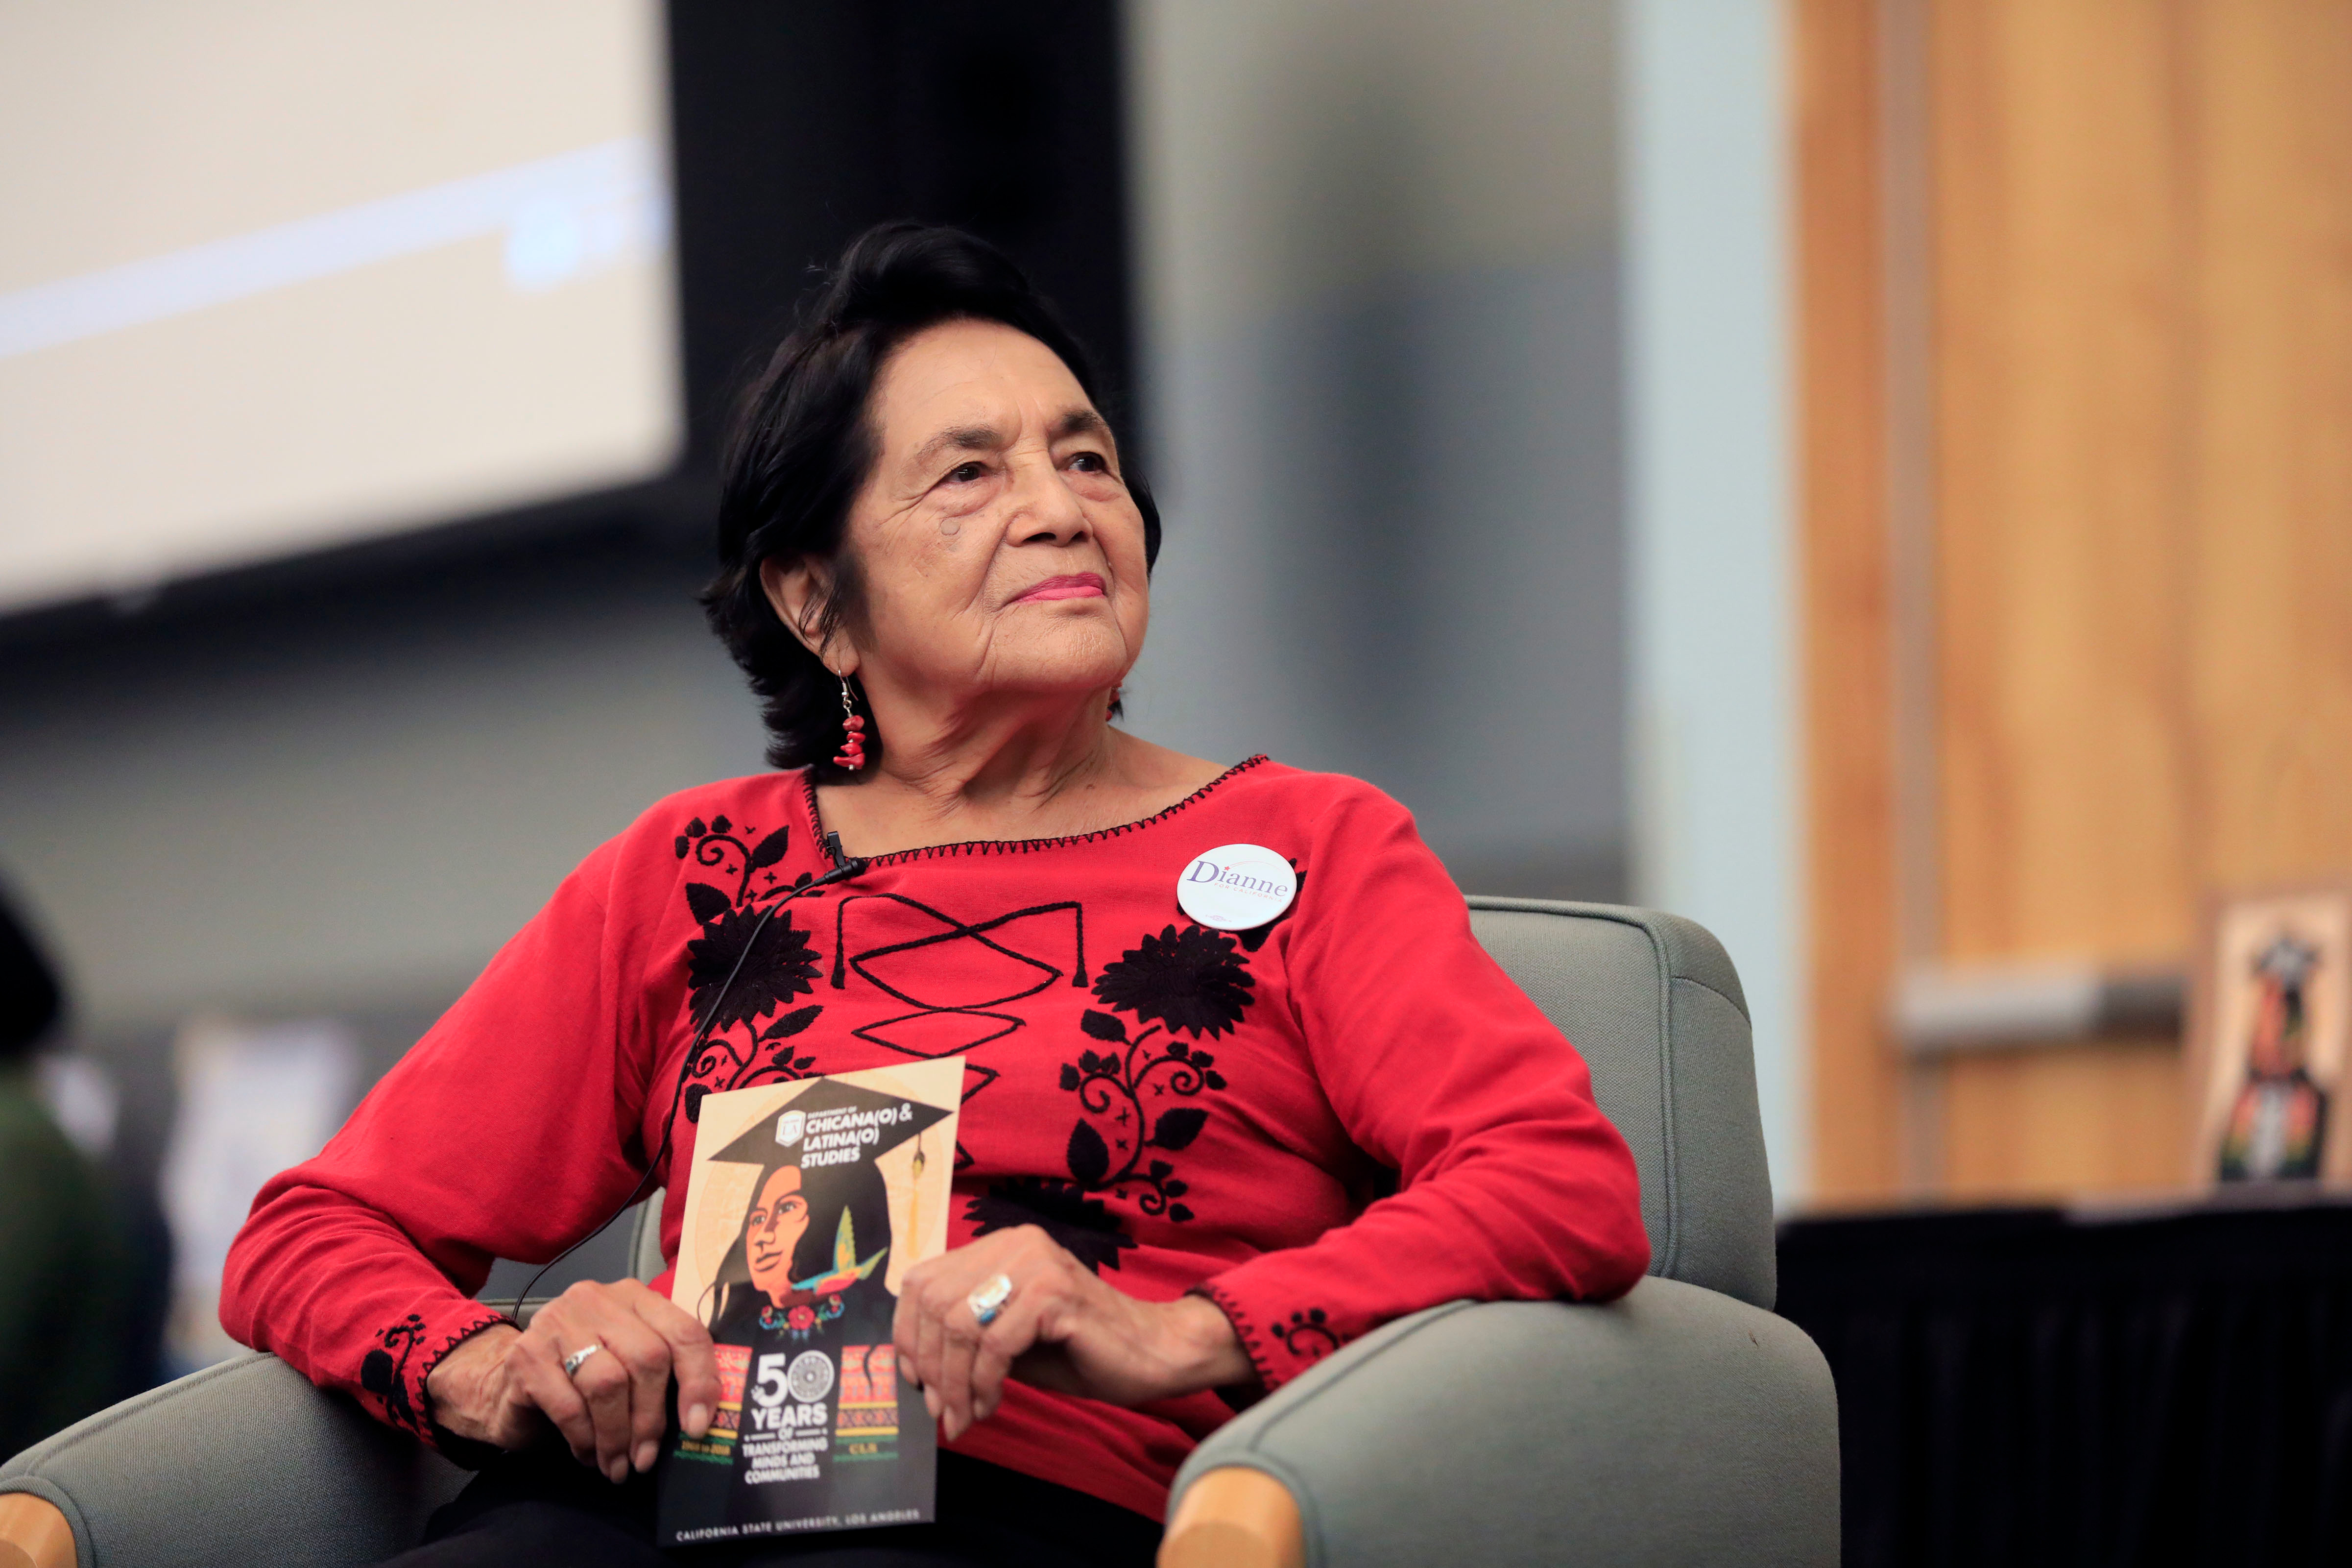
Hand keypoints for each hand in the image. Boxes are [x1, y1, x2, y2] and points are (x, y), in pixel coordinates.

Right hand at [424, 1278, 719, 1482]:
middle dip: (652, 1419)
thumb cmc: (579, 1379)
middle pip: (648, 1358)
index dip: (699, 1381)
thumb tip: (702, 1420)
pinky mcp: (526, 1355)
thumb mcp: (627, 1366)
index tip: (698, 1427)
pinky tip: (588, 1454)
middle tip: (646, 1458)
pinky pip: (569, 1407)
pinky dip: (585, 1439)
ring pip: (609, 1383)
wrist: (502, 1385)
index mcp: (634, 1297)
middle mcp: (597, 1299)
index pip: (684, 1331)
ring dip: (618, 1436)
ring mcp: (558, 1323)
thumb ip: (664, 1375)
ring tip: (617, 1465)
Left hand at [892, 1225, 1253, 1443]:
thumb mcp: (1007, 1340)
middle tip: (943, 1410)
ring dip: (955, 1383)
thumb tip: (912, 1371)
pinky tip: (993, 1404)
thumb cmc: (1079, 1349)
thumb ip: (966, 1339)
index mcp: (998, 1246)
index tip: (915, 1382)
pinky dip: (985, 1383)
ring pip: (959, 1324)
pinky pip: (995, 1343)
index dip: (907, 1334)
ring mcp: (1035, 1263)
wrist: (1152, 1354)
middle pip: (933, 1302)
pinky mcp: (1054, 1292)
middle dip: (929, 1366)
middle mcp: (1014, 1244)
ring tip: (966, 1416)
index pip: (922, 1280)